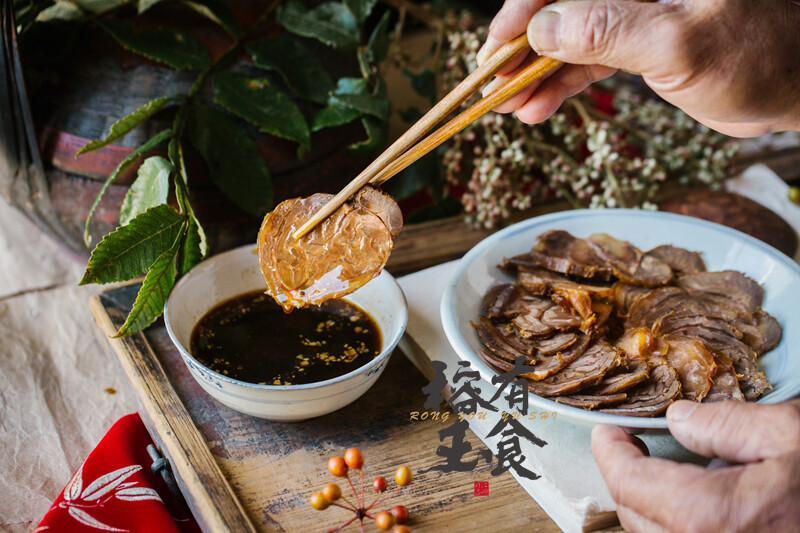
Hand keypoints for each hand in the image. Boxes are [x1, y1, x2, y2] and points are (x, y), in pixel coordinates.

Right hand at [476, 0, 799, 136]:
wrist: (799, 84)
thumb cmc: (759, 56)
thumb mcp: (679, 44)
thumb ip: (607, 30)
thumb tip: (541, 28)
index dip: (526, 7)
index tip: (496, 44)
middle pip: (561, 4)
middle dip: (522, 46)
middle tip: (491, 84)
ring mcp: (636, 9)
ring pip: (569, 35)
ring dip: (535, 72)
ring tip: (509, 107)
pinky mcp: (640, 39)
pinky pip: (588, 58)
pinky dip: (560, 84)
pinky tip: (535, 108)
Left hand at [591, 400, 799, 531]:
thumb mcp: (789, 436)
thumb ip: (725, 424)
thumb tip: (680, 419)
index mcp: (711, 518)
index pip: (628, 484)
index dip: (610, 453)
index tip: (607, 432)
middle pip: (636, 517)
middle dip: (626, 478)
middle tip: (630, 447)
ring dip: (650, 506)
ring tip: (663, 472)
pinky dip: (677, 526)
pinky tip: (698, 502)